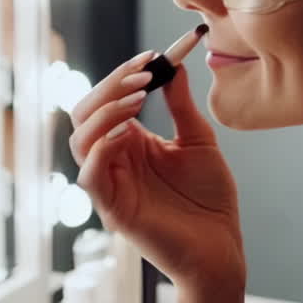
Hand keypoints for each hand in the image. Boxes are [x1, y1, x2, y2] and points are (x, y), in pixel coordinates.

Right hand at [70, 51, 245, 291]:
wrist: (221, 246)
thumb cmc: (210, 199)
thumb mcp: (198, 141)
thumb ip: (181, 105)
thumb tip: (173, 65)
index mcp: (130, 142)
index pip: (108, 100)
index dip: (122, 74)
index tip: (152, 56)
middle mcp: (114, 160)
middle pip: (85, 114)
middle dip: (110, 86)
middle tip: (144, 72)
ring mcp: (110, 185)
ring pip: (81, 139)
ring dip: (106, 111)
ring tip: (140, 96)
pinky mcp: (113, 209)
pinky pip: (89, 175)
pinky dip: (101, 147)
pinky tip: (128, 130)